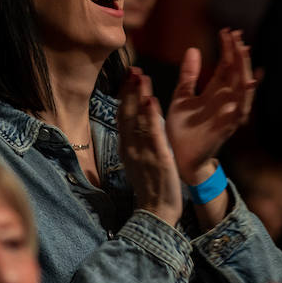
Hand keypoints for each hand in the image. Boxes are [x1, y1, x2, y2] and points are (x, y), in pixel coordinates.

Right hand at [119, 68, 183, 224]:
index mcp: (126, 147)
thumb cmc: (150, 187)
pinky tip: (152, 101)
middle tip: (133, 70)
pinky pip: (153, 134)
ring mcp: (143, 152)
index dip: (125, 96)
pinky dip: (151, 117)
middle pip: (127, 114)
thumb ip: (136, 142)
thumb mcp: (138, 161)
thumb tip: (135, 124)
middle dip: (130, 91)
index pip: (123, 116)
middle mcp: (131, 147)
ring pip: (138, 120)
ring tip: (141, 77)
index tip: (128, 77)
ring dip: (139, 96)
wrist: (155, 213)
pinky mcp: (158, 158)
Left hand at [166, 30, 257, 185]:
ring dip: (244, 69)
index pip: (225, 66)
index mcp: (215, 92)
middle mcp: (225, 101)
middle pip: (236, 73)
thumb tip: (194, 49)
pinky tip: (247, 83)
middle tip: (237, 35)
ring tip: (243, 51)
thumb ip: (189, 75)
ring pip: (242, 88)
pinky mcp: (227, 127)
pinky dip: (244, 97)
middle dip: (238, 54)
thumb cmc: (182, 129)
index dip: (227, 49)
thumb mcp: (182, 97)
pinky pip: (239, 111)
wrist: (179, 157)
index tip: (226, 31)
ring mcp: (228, 113)